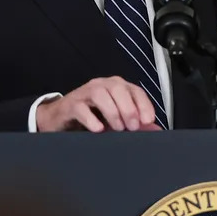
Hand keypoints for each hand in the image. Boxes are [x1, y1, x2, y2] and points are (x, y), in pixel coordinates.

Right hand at [35, 77, 161, 132]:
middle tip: (132, 127)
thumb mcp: (116, 120)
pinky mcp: (70, 104)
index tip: (148, 121)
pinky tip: (98, 129)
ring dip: (112, 112)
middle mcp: (102, 85)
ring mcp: (85, 93)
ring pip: (101, 95)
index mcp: (116, 87)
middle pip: (119, 89)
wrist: (60, 119)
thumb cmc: (92, 117)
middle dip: (129, 108)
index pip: (135, 90)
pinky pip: (81, 108)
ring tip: (117, 129)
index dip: (144, 105)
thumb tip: (157, 130)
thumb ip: (136, 123)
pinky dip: (91, 119)